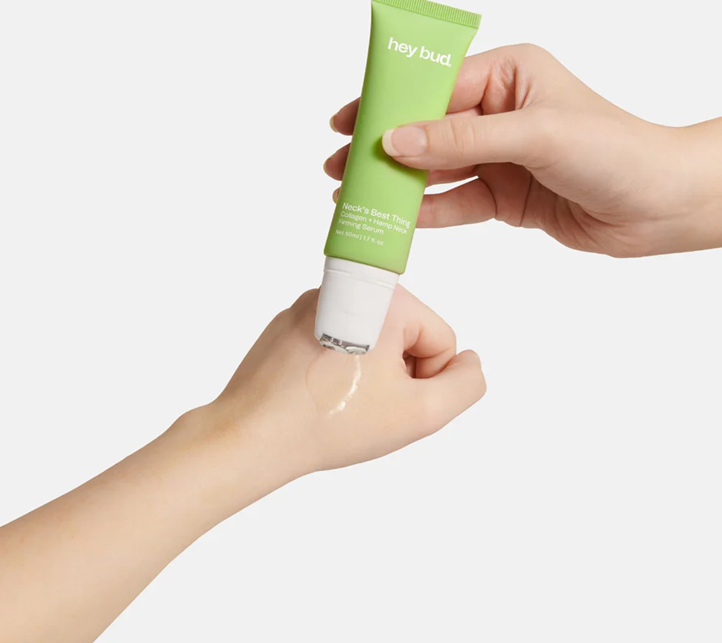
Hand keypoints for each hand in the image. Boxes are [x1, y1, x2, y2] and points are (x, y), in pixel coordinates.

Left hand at [0, 288, 483, 642]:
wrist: (250, 436)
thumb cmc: (333, 422)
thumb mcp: (421, 414)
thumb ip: (466, 385)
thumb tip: (471, 362)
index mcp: (386, 297)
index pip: (442, 339)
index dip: (427, 383)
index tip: (390, 404)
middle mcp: (348, 285)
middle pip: (405, 337)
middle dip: (396, 377)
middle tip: (364, 407)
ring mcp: (312, 301)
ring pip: (370, 342)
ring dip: (367, 375)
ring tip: (337, 403)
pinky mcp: (287, 321)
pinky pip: (335, 342)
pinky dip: (335, 370)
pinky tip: (316, 397)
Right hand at [325, 44, 718, 257]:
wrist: (660, 205)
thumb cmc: (613, 150)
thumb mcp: (532, 134)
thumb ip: (461, 138)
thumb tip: (394, 139)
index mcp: (509, 74)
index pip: (435, 85)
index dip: (389, 104)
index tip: (348, 120)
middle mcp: (500, 111)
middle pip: (428, 127)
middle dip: (383, 144)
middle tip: (338, 161)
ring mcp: (501, 155)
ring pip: (437, 167)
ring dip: (398, 180)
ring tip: (353, 192)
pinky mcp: (505, 195)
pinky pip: (457, 201)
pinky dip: (427, 210)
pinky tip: (397, 218)